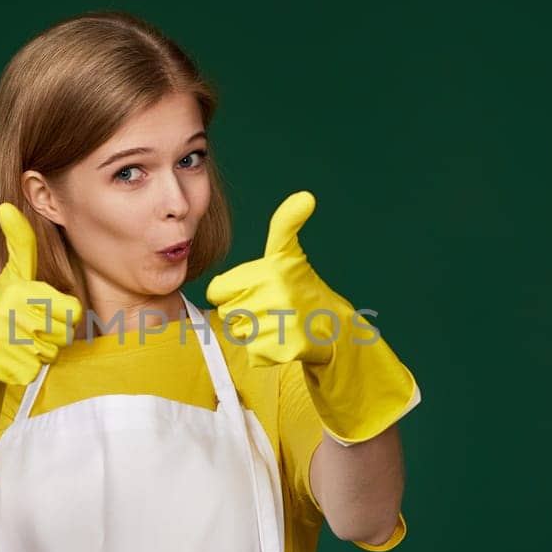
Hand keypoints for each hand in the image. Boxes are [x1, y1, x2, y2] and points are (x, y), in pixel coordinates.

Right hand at [0, 203, 83, 386]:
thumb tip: (6, 206)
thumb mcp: (14, 273)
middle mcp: (10, 311)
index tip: (43, 311)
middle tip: (29, 330)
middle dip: (51, 337)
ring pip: (48, 354)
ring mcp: (1, 338)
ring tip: (18, 344)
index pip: (73, 310)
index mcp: (21, 289)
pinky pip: (31, 372)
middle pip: (62, 334)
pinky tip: (9, 361)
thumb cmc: (2, 308)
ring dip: (38, 354)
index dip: (63, 315)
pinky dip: (23, 371)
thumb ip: (20, 242)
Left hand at [204, 190, 355, 367]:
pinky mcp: (286, 348)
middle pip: (227, 314)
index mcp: (269, 270)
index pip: (218, 291)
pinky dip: (267, 352)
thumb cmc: (302, 287)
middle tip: (271, 308)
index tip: (256, 289)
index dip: (232, 293)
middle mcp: (275, 295)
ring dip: (255, 333)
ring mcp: (282, 322)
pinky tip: (284, 340)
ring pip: (240, 334)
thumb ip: (285, 224)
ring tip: (279, 323)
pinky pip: (254, 354)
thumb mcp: (289, 253)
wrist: (334, 327)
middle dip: (244, 314)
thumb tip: (305, 197)